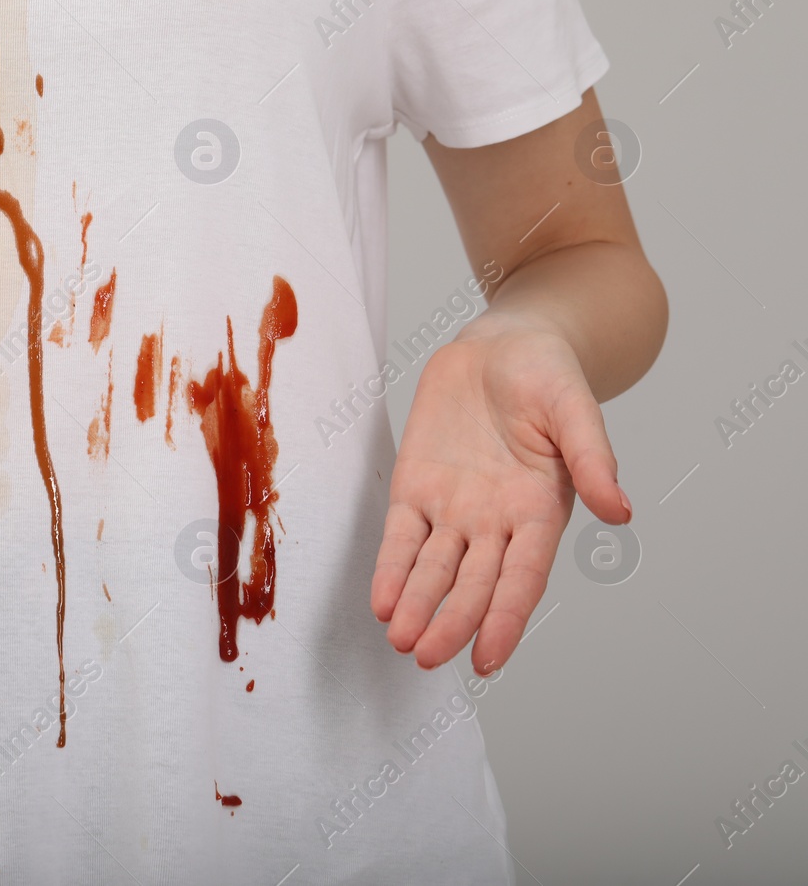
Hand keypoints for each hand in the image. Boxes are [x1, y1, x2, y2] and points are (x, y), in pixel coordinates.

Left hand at [370, 321, 632, 673]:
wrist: (502, 344)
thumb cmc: (547, 375)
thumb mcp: (574, 408)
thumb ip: (592, 458)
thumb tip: (621, 511)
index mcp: (540, 511)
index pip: (523, 577)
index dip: (506, 619)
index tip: (488, 659)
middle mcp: (496, 522)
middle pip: (473, 584)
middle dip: (451, 621)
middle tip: (427, 655)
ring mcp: (454, 508)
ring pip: (433, 569)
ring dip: (418, 605)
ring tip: (401, 640)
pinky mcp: (416, 487)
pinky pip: (401, 537)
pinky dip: (392, 569)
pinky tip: (383, 601)